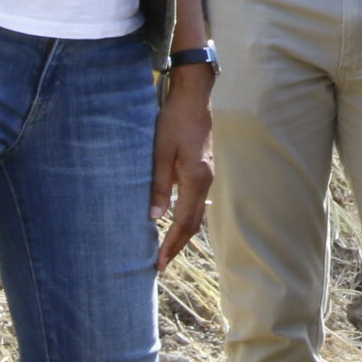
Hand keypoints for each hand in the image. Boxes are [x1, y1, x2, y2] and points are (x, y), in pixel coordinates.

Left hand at [153, 64, 215, 267]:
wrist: (194, 98)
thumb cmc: (174, 121)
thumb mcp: (161, 153)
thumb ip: (159, 186)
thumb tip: (154, 218)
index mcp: (195, 180)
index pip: (183, 222)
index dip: (172, 244)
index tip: (160, 262)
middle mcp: (205, 182)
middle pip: (193, 223)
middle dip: (178, 244)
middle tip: (162, 264)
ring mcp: (207, 176)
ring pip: (195, 213)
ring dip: (182, 233)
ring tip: (167, 248)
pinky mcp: (203, 169)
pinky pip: (195, 201)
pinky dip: (185, 217)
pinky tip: (174, 220)